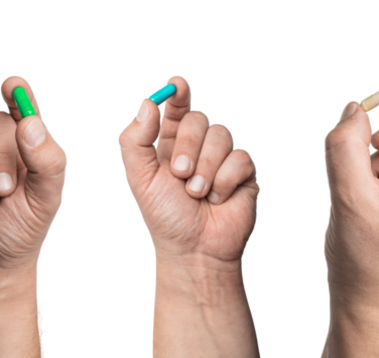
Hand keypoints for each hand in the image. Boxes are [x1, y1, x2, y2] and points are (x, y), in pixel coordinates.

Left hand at [118, 76, 260, 266]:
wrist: (194, 250)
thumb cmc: (164, 215)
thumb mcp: (139, 177)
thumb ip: (135, 140)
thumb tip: (147, 102)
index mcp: (166, 139)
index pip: (175, 104)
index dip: (177, 91)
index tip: (177, 85)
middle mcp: (195, 143)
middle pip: (198, 118)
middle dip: (187, 145)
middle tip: (179, 174)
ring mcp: (221, 155)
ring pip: (221, 134)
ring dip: (206, 167)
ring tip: (195, 193)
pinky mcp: (244, 171)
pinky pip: (241, 158)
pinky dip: (225, 180)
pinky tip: (217, 198)